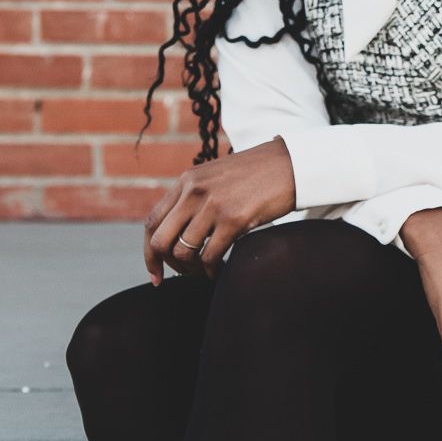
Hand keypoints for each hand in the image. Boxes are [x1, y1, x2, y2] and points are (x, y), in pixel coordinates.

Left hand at [144, 135, 295, 283]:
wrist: (292, 164)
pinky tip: (221, 271)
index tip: (155, 271)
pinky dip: (212, 271)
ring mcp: (212, 205)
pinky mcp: (233, 219)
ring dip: (192, 270)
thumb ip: (195, 197)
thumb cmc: (258, 175)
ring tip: (206, 271)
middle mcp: (193, 192)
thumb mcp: (217, 177)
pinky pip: (210, 256)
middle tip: (180, 275)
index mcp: (186, 181)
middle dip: (165, 265)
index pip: (152, 222)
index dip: (149, 252)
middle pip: (160, 240)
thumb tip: (180, 231)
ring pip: (183, 252)